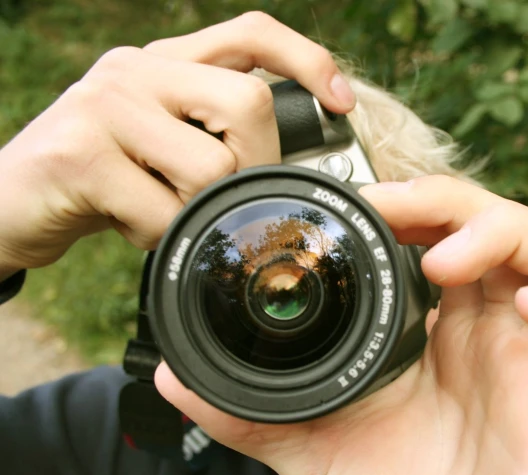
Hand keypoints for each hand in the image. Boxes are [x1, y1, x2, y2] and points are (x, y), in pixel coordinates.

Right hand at [0, 13, 354, 280]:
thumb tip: (296, 166)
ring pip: (211, 167)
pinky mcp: (78, 155)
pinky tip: (129, 225)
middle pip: (248, 104)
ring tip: (159, 210)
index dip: (306, 60)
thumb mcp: (162, 145)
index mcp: (166, 63)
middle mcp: (136, 70)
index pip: (250, 33)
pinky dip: (157, 235)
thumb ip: (215, 139)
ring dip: (198, 212)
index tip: (342, 102)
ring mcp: (105, 106)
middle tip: (224, 197)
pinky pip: (163, 212)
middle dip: (255, 168)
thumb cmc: (104, 179)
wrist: (7, 204)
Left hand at [156, 176, 527, 474]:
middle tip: (400, 214)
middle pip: (509, 225)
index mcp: (449, 325)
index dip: (423, 203)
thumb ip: (247, 407)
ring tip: (450, 265)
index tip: (370, 204)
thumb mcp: (315, 442)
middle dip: (457, 204)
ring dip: (515, 236)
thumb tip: (170, 373)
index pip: (453, 232)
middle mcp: (505, 327)